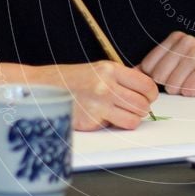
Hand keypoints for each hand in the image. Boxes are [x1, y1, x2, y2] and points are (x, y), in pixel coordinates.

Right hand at [35, 62, 158, 130]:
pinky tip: (105, 117)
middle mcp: (106, 85)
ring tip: (121, 113)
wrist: (43, 88)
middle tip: (134, 107)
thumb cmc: (73, 80)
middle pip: (143, 103)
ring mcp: (99, 104)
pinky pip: (116, 126)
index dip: (151, 94)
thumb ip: (122, 78)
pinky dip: (115, 125)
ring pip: (134, 118)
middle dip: (142, 108)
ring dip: (131, 118)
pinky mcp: (91, 120)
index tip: (147, 97)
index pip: (146, 84)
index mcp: (110, 69)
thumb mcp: (98, 70)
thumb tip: (146, 89)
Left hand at [140, 31, 194, 104]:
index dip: (160, 80)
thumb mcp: (178, 67)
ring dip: (186, 91)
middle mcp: (186, 41)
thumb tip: (130, 73)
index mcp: (175, 39)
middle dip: (173, 86)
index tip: (177, 76)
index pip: (148, 68)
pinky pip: (189, 90)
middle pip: (159, 78)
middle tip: (190, 80)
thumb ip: (155, 68)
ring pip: (173, 86)